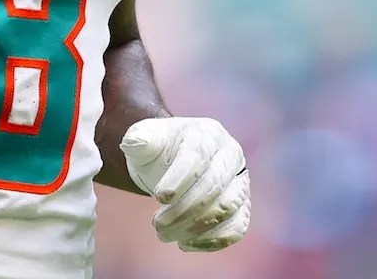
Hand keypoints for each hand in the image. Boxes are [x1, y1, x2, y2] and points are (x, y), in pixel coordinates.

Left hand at [120, 117, 249, 251]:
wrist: (172, 163)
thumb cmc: (160, 149)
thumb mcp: (146, 139)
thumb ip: (139, 138)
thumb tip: (134, 142)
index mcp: (208, 133)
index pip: (198, 155)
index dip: (180, 178)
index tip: (160, 198)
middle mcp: (231, 155)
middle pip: (214, 185)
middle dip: (184, 209)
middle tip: (157, 225)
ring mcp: (240, 182)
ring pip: (226, 208)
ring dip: (195, 227)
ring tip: (164, 234)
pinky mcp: (242, 207)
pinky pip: (237, 228)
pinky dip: (213, 241)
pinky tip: (185, 244)